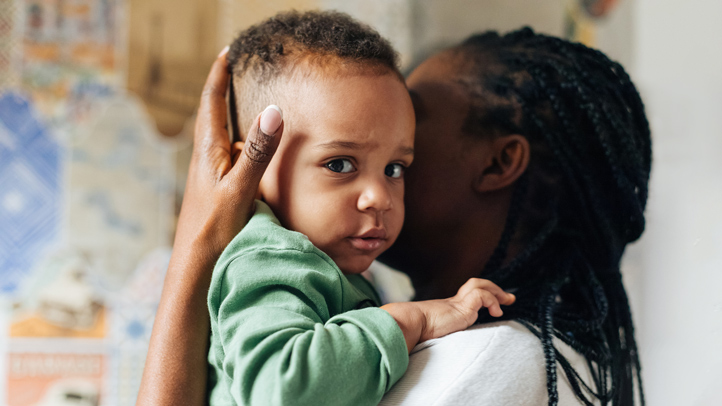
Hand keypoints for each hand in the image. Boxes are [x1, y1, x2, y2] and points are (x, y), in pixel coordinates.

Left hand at [137, 48, 283, 405]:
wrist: (195, 269)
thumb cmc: (214, 231)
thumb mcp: (239, 188)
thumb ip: (257, 151)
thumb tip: (273, 111)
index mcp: (208, 153)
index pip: (211, 103)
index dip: (218, 76)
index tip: (227, 53)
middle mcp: (205, 161)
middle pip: (214, 117)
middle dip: (224, 93)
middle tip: (236, 73)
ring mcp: (209, 177)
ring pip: (222, 140)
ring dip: (234, 122)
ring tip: (251, 111)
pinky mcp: (216, 193)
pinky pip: (230, 160)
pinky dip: (242, 149)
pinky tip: (252, 158)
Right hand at [417, 278, 514, 341]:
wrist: (410, 324)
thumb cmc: (417, 332)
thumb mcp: (434, 335)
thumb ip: (440, 337)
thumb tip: (439, 353)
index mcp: (448, 308)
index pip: (468, 295)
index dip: (484, 296)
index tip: (495, 307)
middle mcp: (453, 302)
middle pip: (475, 285)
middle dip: (494, 289)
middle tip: (509, 298)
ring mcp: (457, 302)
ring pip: (479, 285)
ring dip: (496, 292)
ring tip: (507, 302)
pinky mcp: (462, 306)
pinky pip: (482, 295)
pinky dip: (491, 301)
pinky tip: (495, 313)